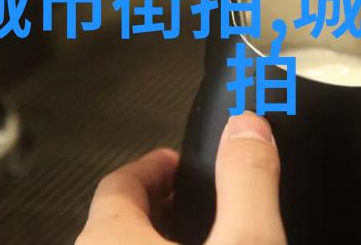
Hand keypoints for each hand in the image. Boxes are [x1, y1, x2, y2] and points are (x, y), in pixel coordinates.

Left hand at [76, 112, 286, 244]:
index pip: (118, 185)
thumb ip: (247, 179)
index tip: (175, 162)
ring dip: (160, 239)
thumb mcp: (247, 243)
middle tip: (195, 203)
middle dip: (161, 206)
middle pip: (119, 220)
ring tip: (202, 236)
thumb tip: (249, 128)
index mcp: (111, 240)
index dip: (153, 167)